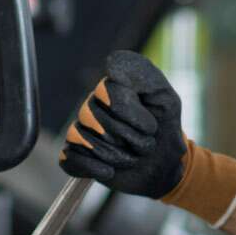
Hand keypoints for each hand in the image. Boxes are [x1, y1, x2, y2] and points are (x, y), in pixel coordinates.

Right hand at [60, 51, 235, 225]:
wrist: (166, 165)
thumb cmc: (165, 129)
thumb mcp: (165, 98)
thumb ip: (143, 75)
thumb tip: (110, 64)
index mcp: (111, 88)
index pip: (107, 92)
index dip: (131, 113)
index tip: (151, 126)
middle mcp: (92, 106)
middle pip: (96, 118)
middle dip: (129, 137)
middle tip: (145, 144)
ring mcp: (82, 131)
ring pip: (84, 139)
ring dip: (117, 155)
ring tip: (133, 157)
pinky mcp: (76, 156)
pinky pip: (69, 158)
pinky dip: (91, 167)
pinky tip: (109, 171)